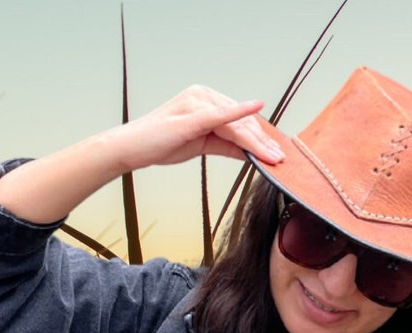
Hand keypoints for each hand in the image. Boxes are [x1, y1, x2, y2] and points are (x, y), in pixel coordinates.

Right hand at [116, 85, 284, 171]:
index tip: (274, 150)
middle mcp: (202, 95)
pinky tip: (257, 108)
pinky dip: (241, 112)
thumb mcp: (201, 145)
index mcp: (204, 99)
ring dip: (257, 141)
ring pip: (235, 123)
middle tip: (279, 158)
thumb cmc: (161, 144)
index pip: (239, 119)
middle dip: (262, 141)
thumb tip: (250, 153)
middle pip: (241, 121)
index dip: (259, 136)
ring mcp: (197, 102)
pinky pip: (221, 115)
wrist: (132, 149)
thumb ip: (227, 146)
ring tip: (272, 156)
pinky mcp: (192, 114)